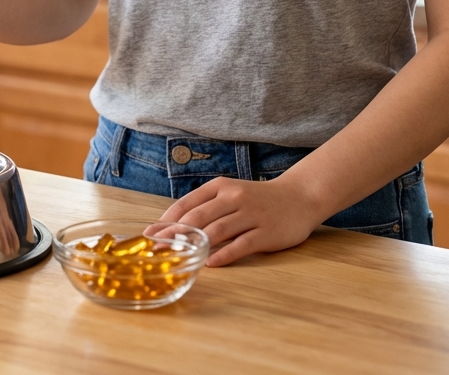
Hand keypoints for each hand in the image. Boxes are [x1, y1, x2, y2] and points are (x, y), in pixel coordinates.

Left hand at [159, 173, 325, 266]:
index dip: (167, 219)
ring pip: (217, 230)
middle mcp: (233, 197)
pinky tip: (209, 264)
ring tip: (177, 257)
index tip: (150, 233)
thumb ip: (208, 206)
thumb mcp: (231, 193)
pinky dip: (223, 255)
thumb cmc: (258, 198)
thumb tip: (175, 224)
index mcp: (220, 186)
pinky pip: (240, 245)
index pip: (187, 203)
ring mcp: (250, 214)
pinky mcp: (265, 232)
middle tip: (156, 248)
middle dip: (173, 234)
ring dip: (195, 245)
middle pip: (198, 217)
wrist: (298, 197)